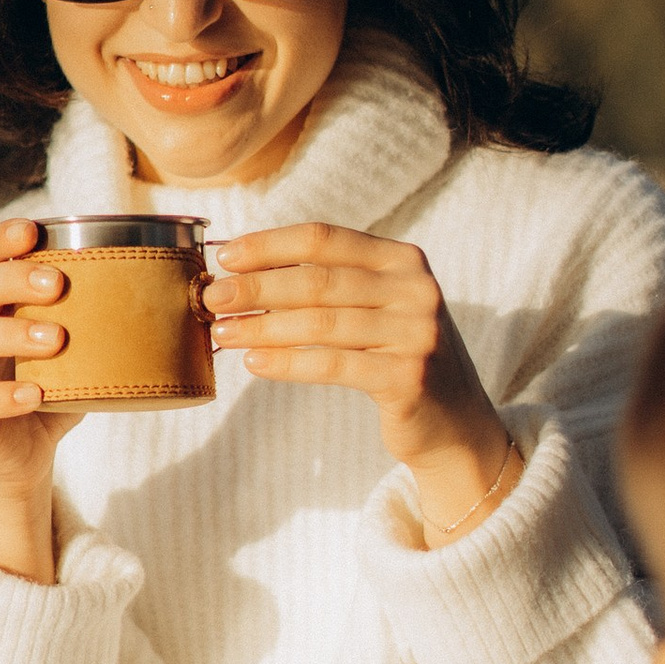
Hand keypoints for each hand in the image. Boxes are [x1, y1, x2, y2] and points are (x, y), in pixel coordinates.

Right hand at [0, 219, 81, 581]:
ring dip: (11, 333)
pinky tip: (34, 394)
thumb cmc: (54, 389)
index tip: (33, 231)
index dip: (0, 238)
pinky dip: (2, 396)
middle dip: (14, 280)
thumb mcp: (81, 349)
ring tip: (54, 338)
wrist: (23, 457)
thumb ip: (107, 317)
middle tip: (58, 285)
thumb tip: (184, 289)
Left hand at [203, 222, 520, 540]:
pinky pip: (331, 365)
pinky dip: (287, 363)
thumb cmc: (395, 358)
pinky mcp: (409, 377)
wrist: (453, 424)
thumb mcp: (375, 309)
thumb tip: (242, 273)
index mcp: (404, 260)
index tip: (225, 256)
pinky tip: (255, 364)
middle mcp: (416, 289)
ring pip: (320, 323)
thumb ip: (329, 285)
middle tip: (211, 297)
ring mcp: (417, 333)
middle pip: (318, 280)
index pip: (325, 239)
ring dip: (262, 328)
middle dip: (257, 288)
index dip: (270, 245)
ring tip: (222, 334)